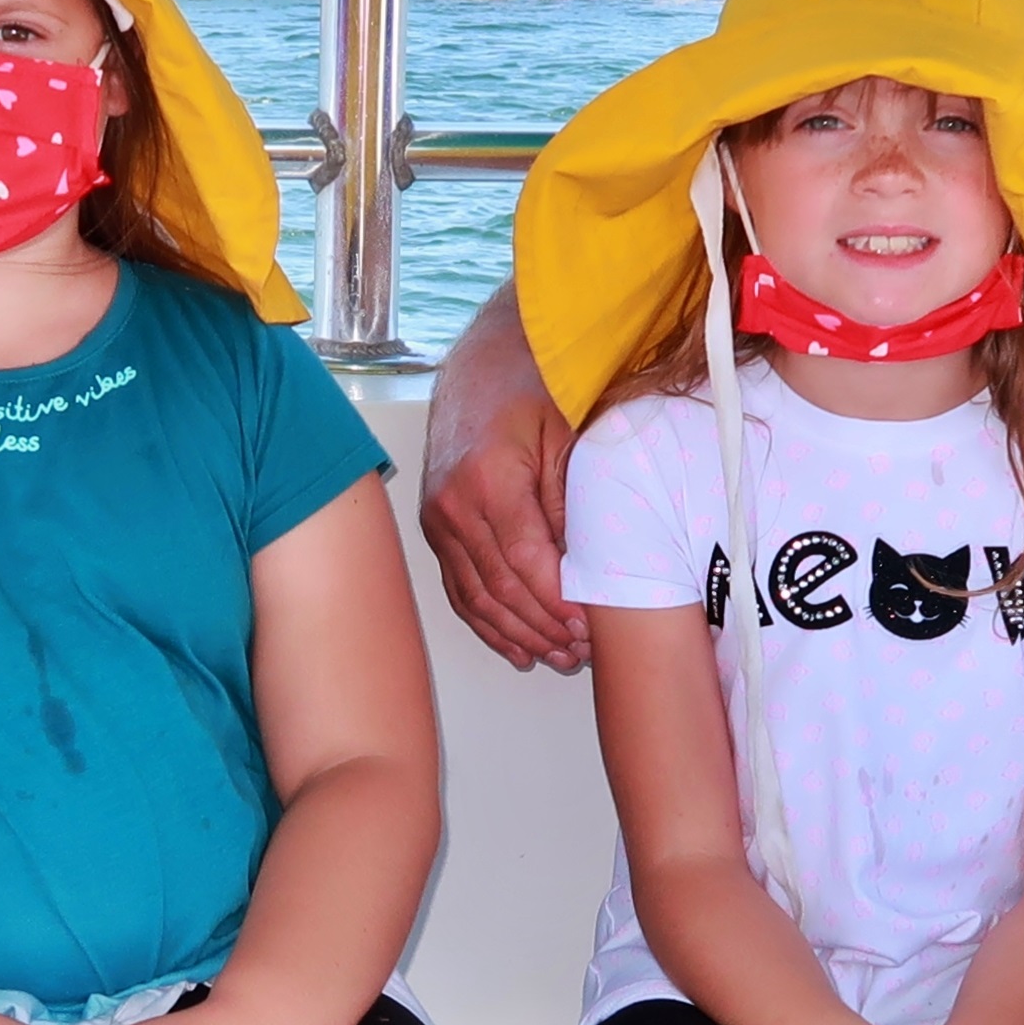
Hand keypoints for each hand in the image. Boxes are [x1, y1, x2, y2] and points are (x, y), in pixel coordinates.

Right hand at [418, 341, 586, 672]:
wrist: (482, 366)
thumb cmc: (532, 393)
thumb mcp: (567, 437)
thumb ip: (571, 504)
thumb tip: (584, 571)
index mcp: (488, 478)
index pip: (525, 561)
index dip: (557, 603)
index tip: (588, 629)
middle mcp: (453, 504)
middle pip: (500, 587)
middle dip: (543, 627)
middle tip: (581, 652)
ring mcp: (438, 519)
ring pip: (477, 596)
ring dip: (518, 634)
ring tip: (557, 657)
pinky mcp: (435, 527)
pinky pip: (458, 588)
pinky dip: (487, 624)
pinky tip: (516, 647)